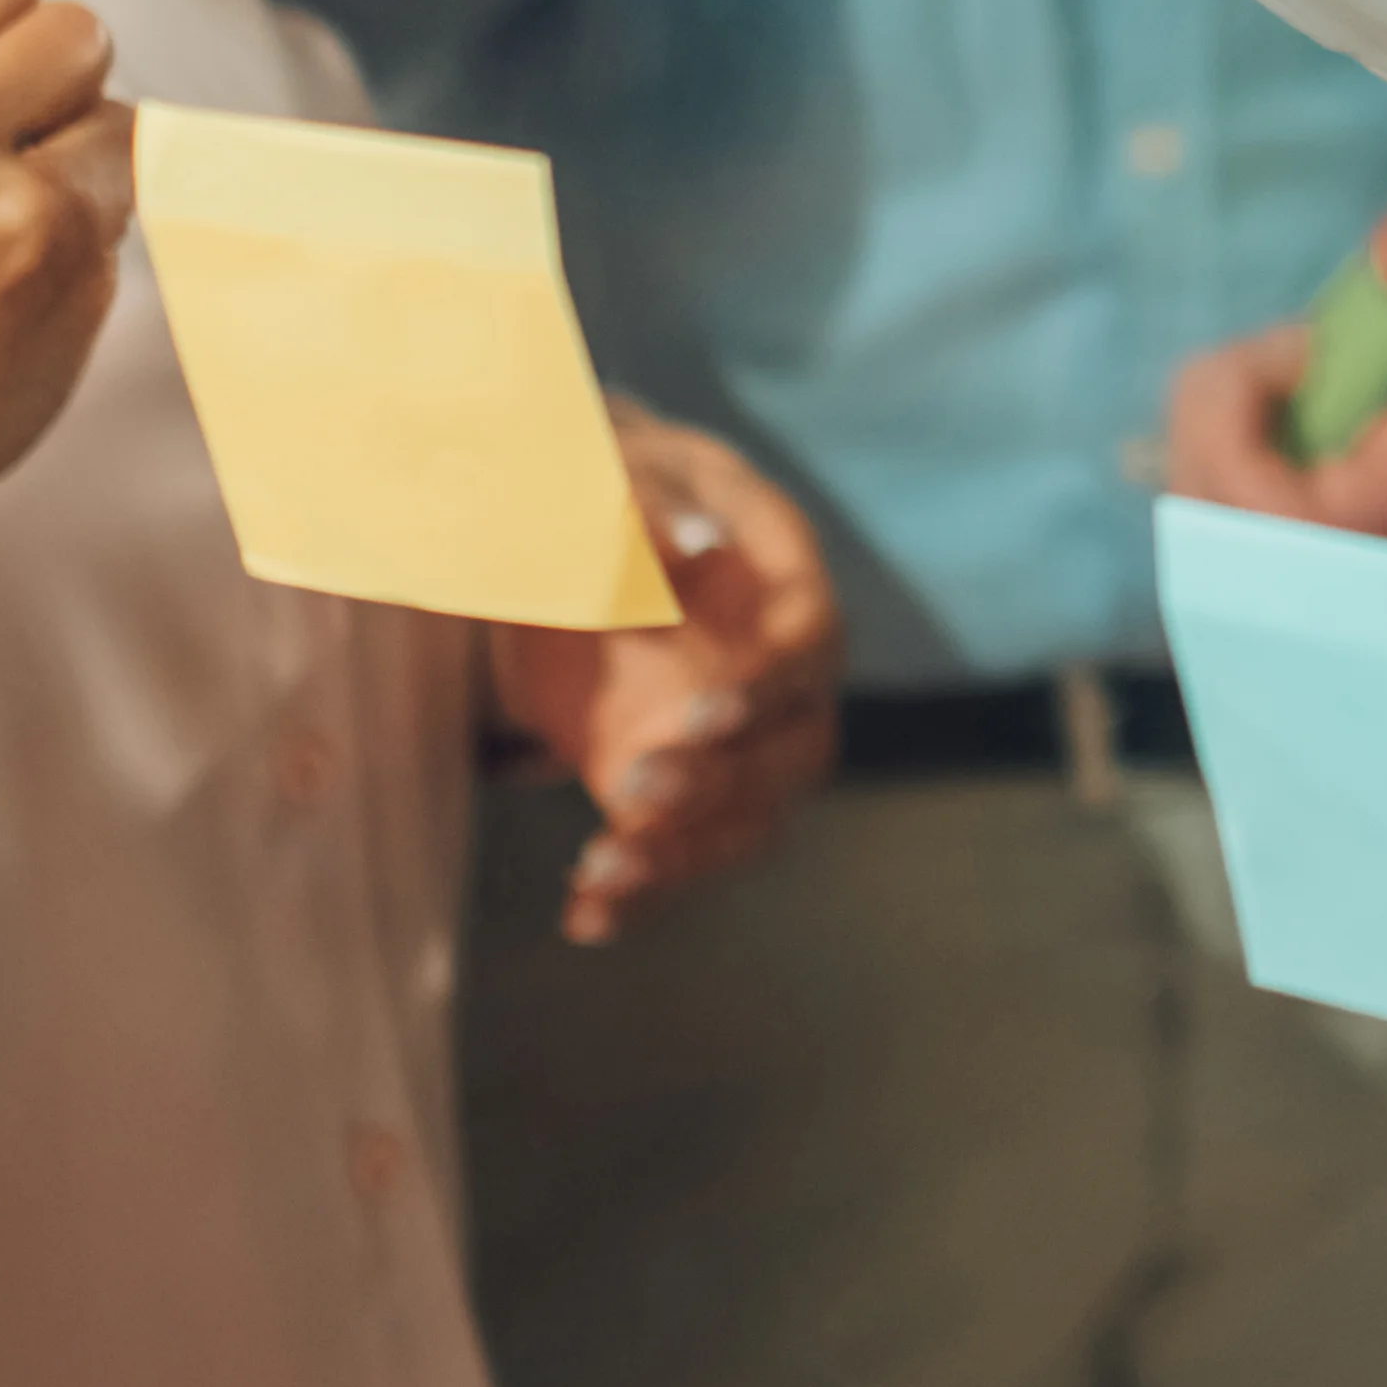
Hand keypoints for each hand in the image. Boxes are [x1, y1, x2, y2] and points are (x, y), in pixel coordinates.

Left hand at [482, 407, 844, 946]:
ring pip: (752, 819)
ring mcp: (747, 737)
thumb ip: (640, 501)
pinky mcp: (699, 788)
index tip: (703, 715)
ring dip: (682, 859)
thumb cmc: (599, 482)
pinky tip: (584, 920)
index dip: (772, 683)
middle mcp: (784, 666)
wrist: (576, 522)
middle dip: (724, 784)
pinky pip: (691, 852)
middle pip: (796, 747)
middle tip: (636, 788)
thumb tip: (694, 547)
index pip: (811, 635)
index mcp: (780, 569)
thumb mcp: (608, 467)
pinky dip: (643, 893)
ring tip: (596, 877)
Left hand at [1158, 157, 1386, 544]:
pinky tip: (1278, 374)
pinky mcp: (1374, 490)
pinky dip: (1232, 446)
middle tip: (1267, 350)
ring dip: (1216, 446)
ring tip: (1273, 356)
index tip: (1290, 349)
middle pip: (1262, 554)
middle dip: (1216, 450)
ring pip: (1246, 541)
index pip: (1327, 525)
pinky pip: (1260, 513)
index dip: (1255, 456)